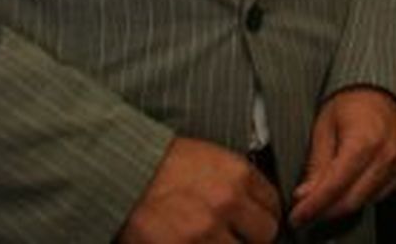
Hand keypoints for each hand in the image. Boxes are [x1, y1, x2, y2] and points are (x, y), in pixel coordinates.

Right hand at [119, 136, 279, 243]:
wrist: (122, 175)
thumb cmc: (163, 165)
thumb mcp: (210, 159)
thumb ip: (238, 181)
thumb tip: (258, 204)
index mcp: (238, 175)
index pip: (274, 205)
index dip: (264, 215)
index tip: (255, 221)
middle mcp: (226, 202)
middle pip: (265, 234)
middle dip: (252, 236)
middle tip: (237, 234)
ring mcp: (205, 231)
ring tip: (211, 237)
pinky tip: (196, 241)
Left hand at [290, 87, 395, 227]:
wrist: (383, 88)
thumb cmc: (352, 101)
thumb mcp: (325, 126)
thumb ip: (317, 163)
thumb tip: (306, 194)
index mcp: (364, 140)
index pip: (334, 186)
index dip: (312, 206)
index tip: (297, 216)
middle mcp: (386, 153)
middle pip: (351, 200)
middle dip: (325, 211)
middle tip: (306, 212)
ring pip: (366, 201)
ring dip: (342, 206)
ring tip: (324, 200)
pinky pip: (381, 193)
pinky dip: (361, 196)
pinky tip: (347, 190)